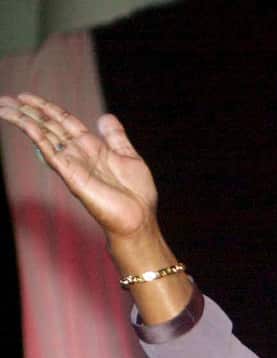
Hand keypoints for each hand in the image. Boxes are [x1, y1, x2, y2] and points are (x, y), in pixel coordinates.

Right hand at [0, 93, 157, 241]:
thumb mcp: (129, 156)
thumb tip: (105, 116)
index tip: (25, 96)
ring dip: (23, 120)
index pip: (63, 120)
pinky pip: (51, 152)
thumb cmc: (137, 193)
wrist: (139, 218)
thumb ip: (115, 136)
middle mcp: (79, 152)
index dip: (46, 107)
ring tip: (4, 107)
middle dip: (27, 111)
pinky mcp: (71, 176)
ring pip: (43, 136)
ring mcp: (73, 163)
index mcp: (92, 146)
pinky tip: (25, 124)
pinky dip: (38, 137)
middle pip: (48, 126)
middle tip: (5, 99)